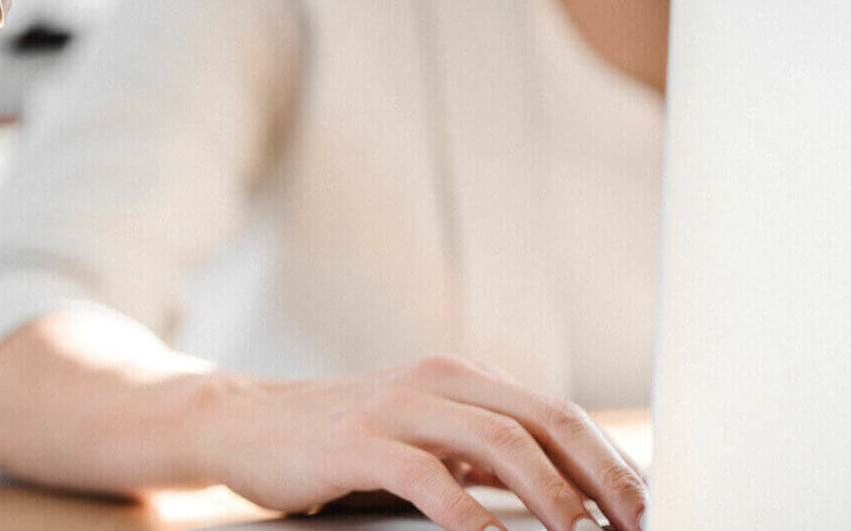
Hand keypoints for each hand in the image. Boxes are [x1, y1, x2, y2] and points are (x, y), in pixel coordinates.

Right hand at [190, 355, 646, 530]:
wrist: (251, 421)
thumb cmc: (344, 435)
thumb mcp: (422, 434)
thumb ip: (480, 453)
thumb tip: (558, 489)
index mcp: (460, 378)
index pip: (553, 411)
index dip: (606, 456)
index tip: (643, 500)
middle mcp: (437, 382)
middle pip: (540, 419)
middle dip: (599, 473)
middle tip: (636, 520)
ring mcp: (396, 408)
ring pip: (495, 440)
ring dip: (550, 491)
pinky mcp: (356, 442)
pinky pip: (426, 477)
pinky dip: (469, 514)